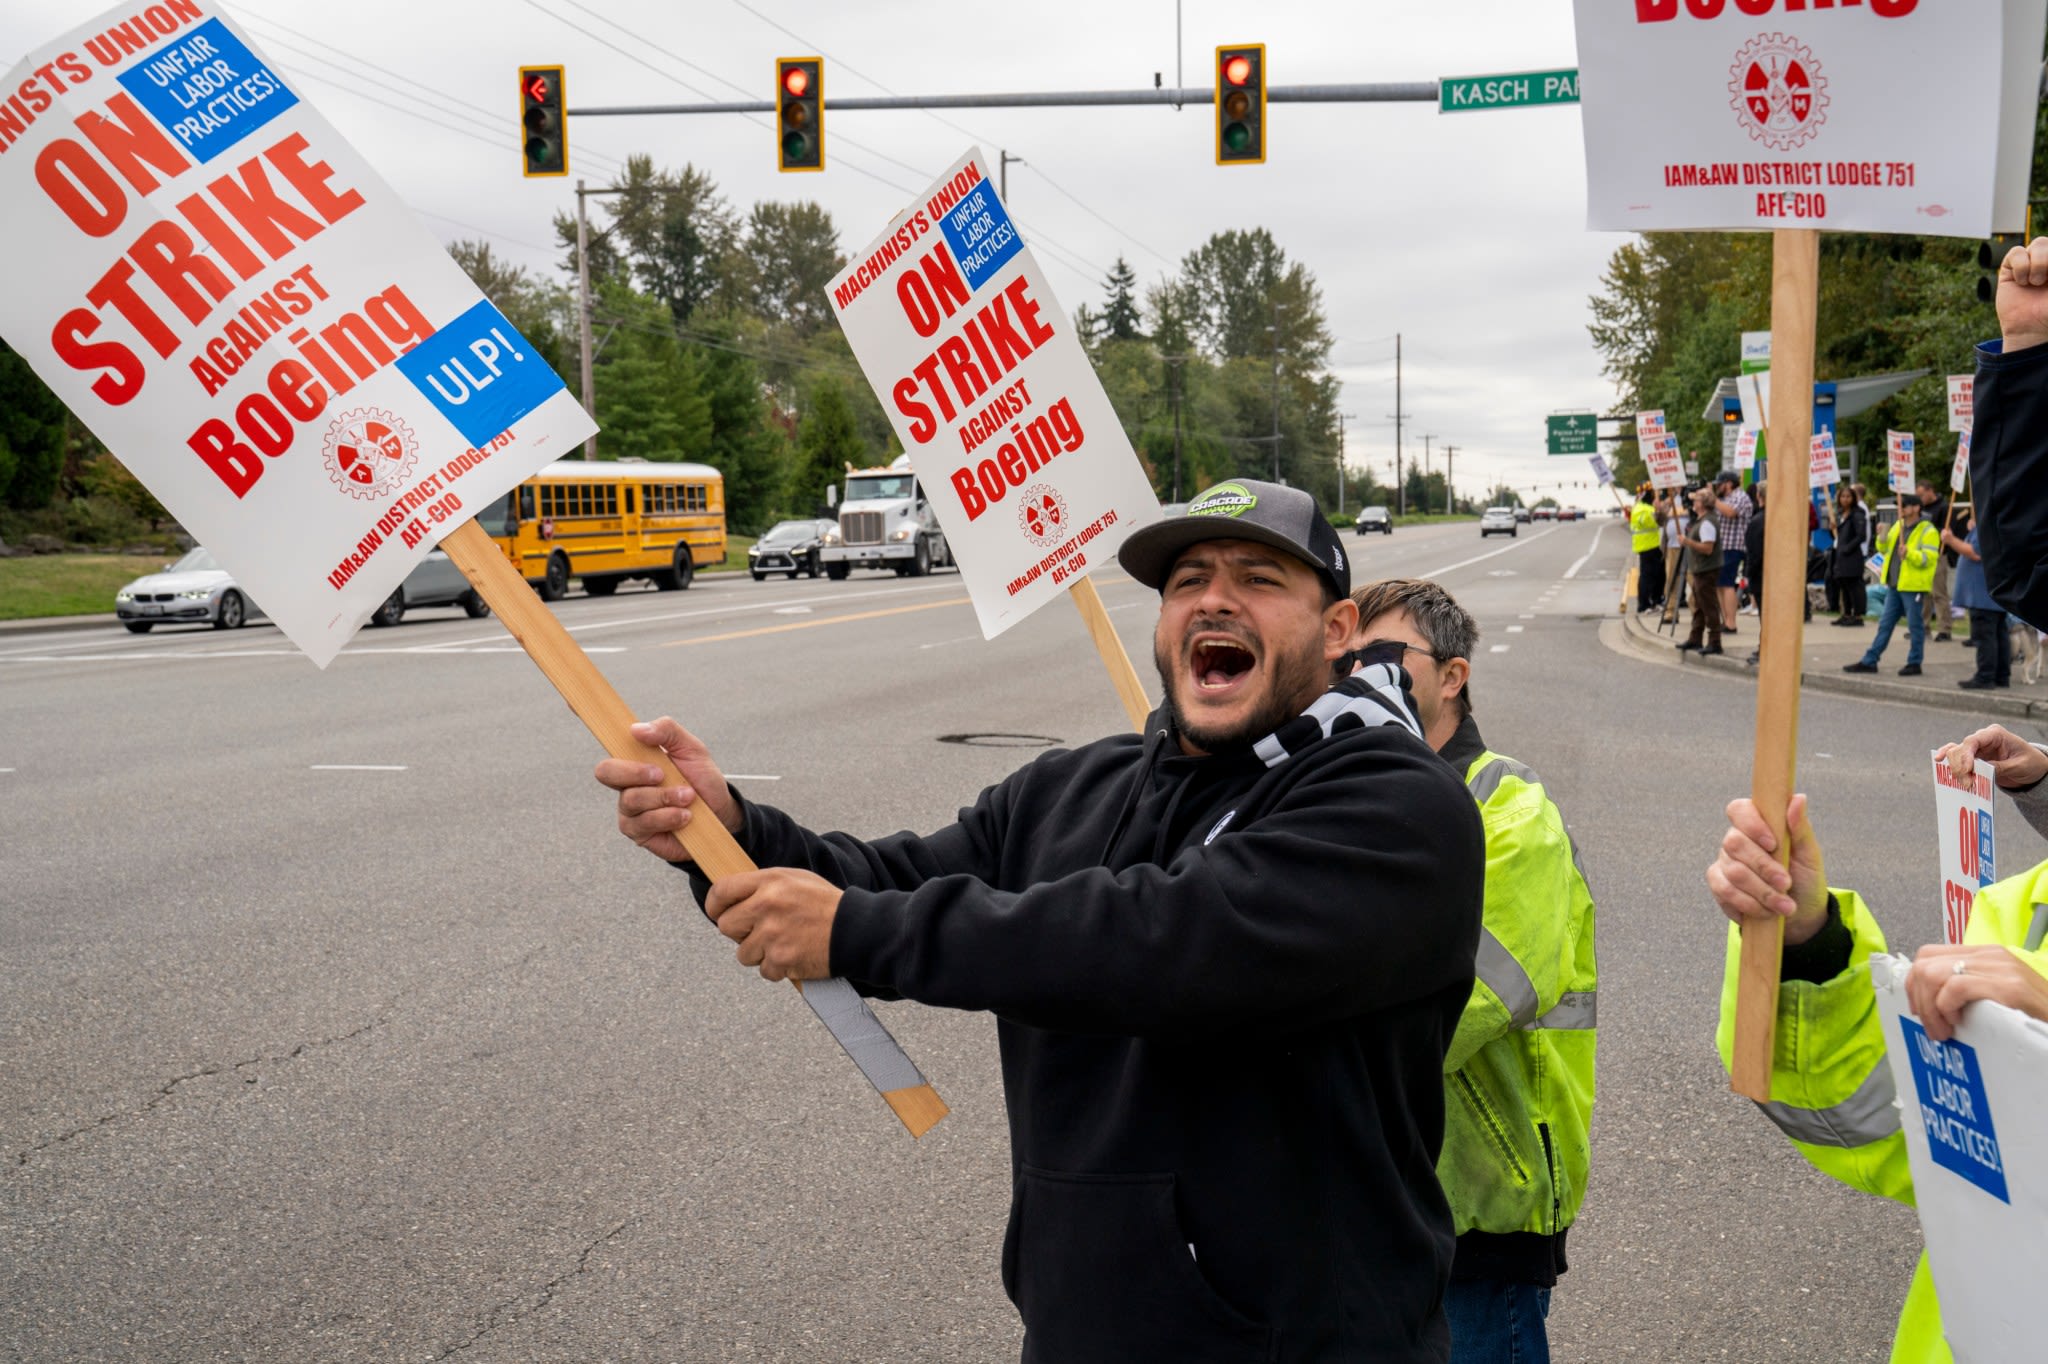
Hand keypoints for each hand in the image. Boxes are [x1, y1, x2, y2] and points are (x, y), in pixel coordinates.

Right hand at [593, 716, 741, 863]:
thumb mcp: (691, 748)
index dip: (588, 722)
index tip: (576, 705)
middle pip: (606, 772)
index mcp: (635, 759)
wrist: (720, 813)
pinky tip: (685, 816)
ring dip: (665, 797)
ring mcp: (630, 809)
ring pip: (631, 800)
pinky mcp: (638, 832)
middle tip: (662, 774)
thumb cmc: (701, 779)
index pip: (607, 741)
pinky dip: (668, 816)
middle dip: (635, 772)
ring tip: (688, 797)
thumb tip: (636, 729)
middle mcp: (626, 783)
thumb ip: (667, 731)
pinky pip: (643, 823)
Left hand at [704, 867, 840, 981]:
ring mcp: (772, 934)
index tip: (718, 912)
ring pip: (743, 953)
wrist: (857, 929)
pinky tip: (795, 955)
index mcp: (769, 881)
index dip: (715, 905)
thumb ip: (763, 886)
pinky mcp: (781, 959)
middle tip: (760, 931)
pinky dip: (778, 968)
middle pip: (725, 926)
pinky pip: (764, 970)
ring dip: (760, 953)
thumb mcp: (795, 880)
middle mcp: (766, 905)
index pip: (721, 891)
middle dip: (740, 932)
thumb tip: (732, 898)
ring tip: (784, 943)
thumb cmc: (826, 905)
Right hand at [1706, 794, 1829, 944]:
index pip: (1739, 810)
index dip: (1751, 824)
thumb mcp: (1809, 855)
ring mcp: (1724, 862)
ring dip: (1763, 891)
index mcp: (1757, 824)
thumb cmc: (1805, 878)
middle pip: (1735, 843)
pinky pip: (1726, 891)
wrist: (1800, 913)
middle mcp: (1736, 840)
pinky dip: (1750, 903)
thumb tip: (1798, 798)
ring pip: (1734, 871)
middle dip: (1764, 867)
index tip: (1773, 844)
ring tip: (1785, 905)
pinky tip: (1767, 911)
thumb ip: (1800, 828)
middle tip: (1786, 884)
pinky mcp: (1719, 886)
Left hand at [1904, 944, 2047, 1041]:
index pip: (1928, 954)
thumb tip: (1926, 1001)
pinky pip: (1955, 988)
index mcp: (1984, 955)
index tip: (1919, 1010)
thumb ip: (1966, 990)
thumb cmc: (2031, 1016)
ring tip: (1944, 1031)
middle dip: (1919, 999)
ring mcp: (1999, 967)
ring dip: (1930, 1009)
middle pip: (1924, 964)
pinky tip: (1958, 1023)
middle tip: (1932, 1027)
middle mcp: (1989, 955)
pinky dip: (1947, 1008)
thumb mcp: (1993, 996)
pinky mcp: (2009, 986)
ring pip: (1932, 974)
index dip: (1915, 984)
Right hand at [1938, 723, 2047, 791]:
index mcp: (1995, 734)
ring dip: (1955, 769)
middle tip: (1966, 784)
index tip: (1966, 770)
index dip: (1965, 755)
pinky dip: (1949, 765)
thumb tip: (1979, 771)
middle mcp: (1982, 739)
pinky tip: (1939, 767)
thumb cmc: (2030, 763)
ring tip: (1963, 784)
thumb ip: (1999, 767)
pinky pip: (1955, 759)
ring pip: (1954, 754)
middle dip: (1960, 767)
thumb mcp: (2019, 766)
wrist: (2032, 769)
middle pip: (1960, 748)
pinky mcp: (1972, 759)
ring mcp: (1976, 749)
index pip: (1973, 740)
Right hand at [1997, 237, 2047, 353]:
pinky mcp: (2011, 268)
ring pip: (2038, 244)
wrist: (2030, 327)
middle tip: (2046, 280)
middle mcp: (2047, 261)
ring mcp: (2031, 263)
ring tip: (2035, 282)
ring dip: (2038, 264)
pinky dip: (2021, 266)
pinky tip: (2022, 282)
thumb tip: (2045, 271)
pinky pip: (2016, 252)